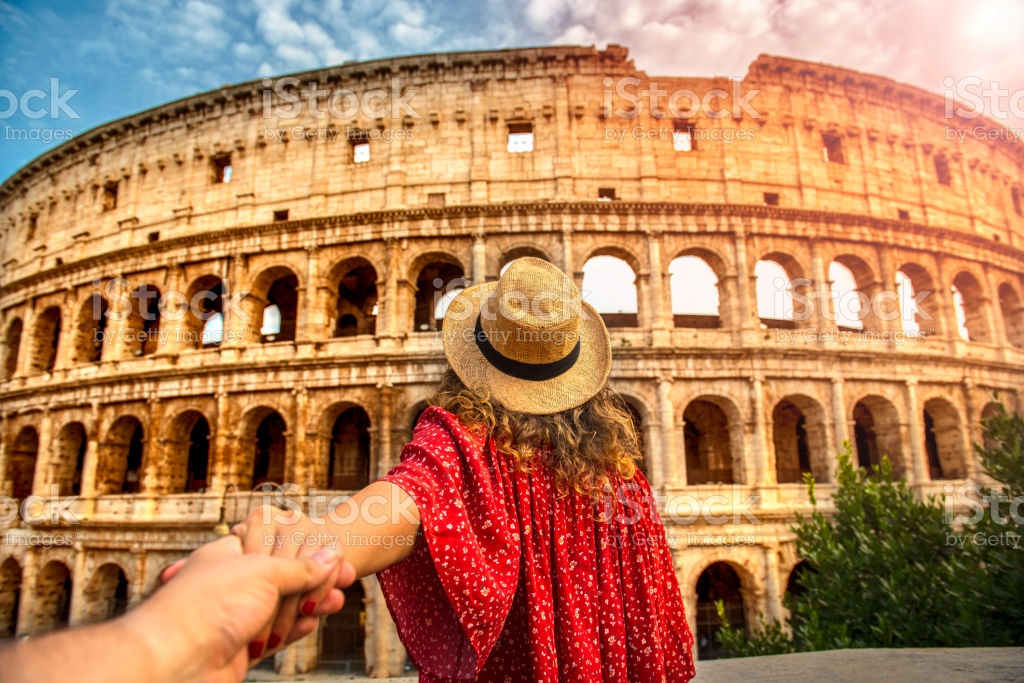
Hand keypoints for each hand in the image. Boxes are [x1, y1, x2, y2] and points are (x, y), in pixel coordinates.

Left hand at [127, 534, 343, 682]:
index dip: (303, 547)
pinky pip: (274, 633)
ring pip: (280, 606)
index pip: (271, 542)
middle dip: (312, 578)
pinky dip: (296, 627)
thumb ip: (301, 567)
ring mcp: (234, 616)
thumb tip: (331, 556)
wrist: (175, 662)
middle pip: (280, 576)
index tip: (331, 550)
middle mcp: (230, 583)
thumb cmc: (211, 605)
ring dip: (309, 603)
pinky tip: (316, 621)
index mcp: (228, 553)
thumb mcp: (265, 572)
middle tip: (344, 576)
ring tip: (337, 600)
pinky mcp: (239, 647)